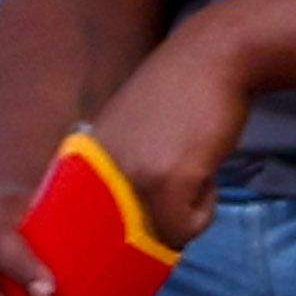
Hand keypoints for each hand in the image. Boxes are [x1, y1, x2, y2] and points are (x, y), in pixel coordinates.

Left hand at [84, 18, 255, 247]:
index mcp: (84, 163)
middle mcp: (99, 174)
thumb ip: (118, 171)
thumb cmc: (179, 95)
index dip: (116, 235)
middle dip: (160, 224)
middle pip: (128, 238)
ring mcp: (132, 178)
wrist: (211, 58)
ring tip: (194, 169)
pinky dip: (205, 209)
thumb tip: (135, 224)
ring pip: (163, 235)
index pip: (85, 227)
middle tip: (178, 186)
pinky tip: (206, 169)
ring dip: (186, 214)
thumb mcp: (129, 134)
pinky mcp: (167, 181)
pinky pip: (187, 227)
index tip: (139, 222)